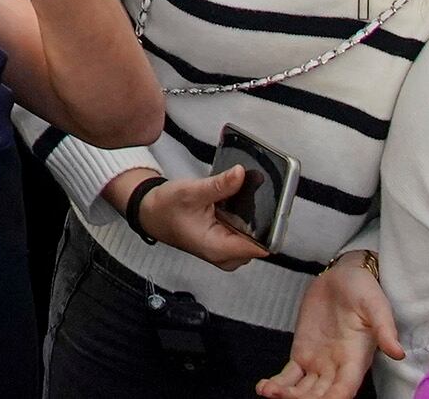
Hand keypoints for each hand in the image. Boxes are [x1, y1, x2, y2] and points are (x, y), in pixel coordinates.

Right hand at [130, 164, 271, 269]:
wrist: (151, 214)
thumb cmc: (166, 208)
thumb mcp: (192, 192)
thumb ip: (220, 185)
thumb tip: (241, 174)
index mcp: (218, 249)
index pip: (260, 246)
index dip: (271, 227)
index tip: (277, 206)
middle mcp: (226, 255)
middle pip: (261, 240)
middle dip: (262, 217)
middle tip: (256, 192)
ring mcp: (227, 251)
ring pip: (255, 236)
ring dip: (254, 216)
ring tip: (242, 195)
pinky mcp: (226, 244)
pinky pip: (247, 233)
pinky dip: (246, 218)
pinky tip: (237, 201)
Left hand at [261, 250, 401, 398]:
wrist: (343, 276)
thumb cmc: (364, 290)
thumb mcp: (377, 306)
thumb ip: (385, 328)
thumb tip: (398, 352)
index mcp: (356, 359)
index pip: (345, 388)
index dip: (334, 398)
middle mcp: (337, 368)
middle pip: (322, 395)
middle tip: (285, 397)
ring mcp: (318, 363)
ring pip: (304, 390)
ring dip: (288, 396)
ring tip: (269, 392)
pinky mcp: (302, 354)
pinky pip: (290, 376)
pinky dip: (278, 385)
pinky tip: (265, 388)